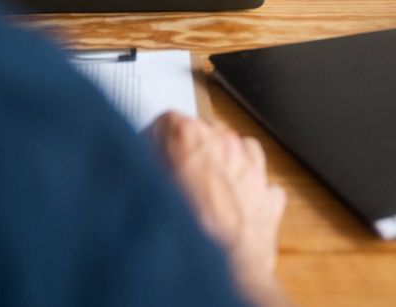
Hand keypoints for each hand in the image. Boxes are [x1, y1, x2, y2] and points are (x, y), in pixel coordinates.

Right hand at [150, 113, 288, 304]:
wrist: (228, 274)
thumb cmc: (188, 238)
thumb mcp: (146, 194)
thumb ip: (142, 171)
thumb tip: (125, 169)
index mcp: (190, 137)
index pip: (167, 121)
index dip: (153, 141)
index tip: (147, 157)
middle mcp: (225, 145)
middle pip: (204, 132)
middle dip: (188, 153)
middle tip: (172, 179)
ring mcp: (253, 169)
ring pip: (237, 150)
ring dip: (221, 166)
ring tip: (204, 191)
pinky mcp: (269, 197)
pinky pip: (260, 182)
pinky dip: (248, 191)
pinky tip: (234, 209)